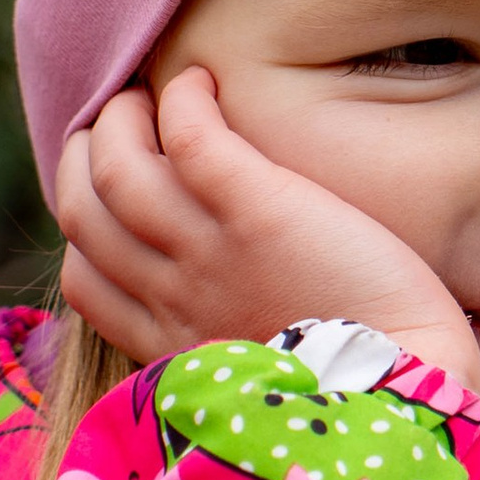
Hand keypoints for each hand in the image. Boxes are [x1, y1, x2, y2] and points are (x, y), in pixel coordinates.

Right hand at [55, 70, 479, 392]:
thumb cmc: (350, 390)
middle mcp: (174, 295)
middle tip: (113, 122)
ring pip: (117, 166)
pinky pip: (190, 136)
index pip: (82, 279)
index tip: (109, 195)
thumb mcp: (255, 381)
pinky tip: (202, 81)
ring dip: (121, 117)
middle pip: (80, 211)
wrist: (399, 399)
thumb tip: (234, 315)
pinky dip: (183, 100)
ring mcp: (208, 252)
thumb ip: (228, 344)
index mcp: (171, 343)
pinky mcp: (258, 212)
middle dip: (81, 156)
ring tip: (146, 92)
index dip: (85, 225)